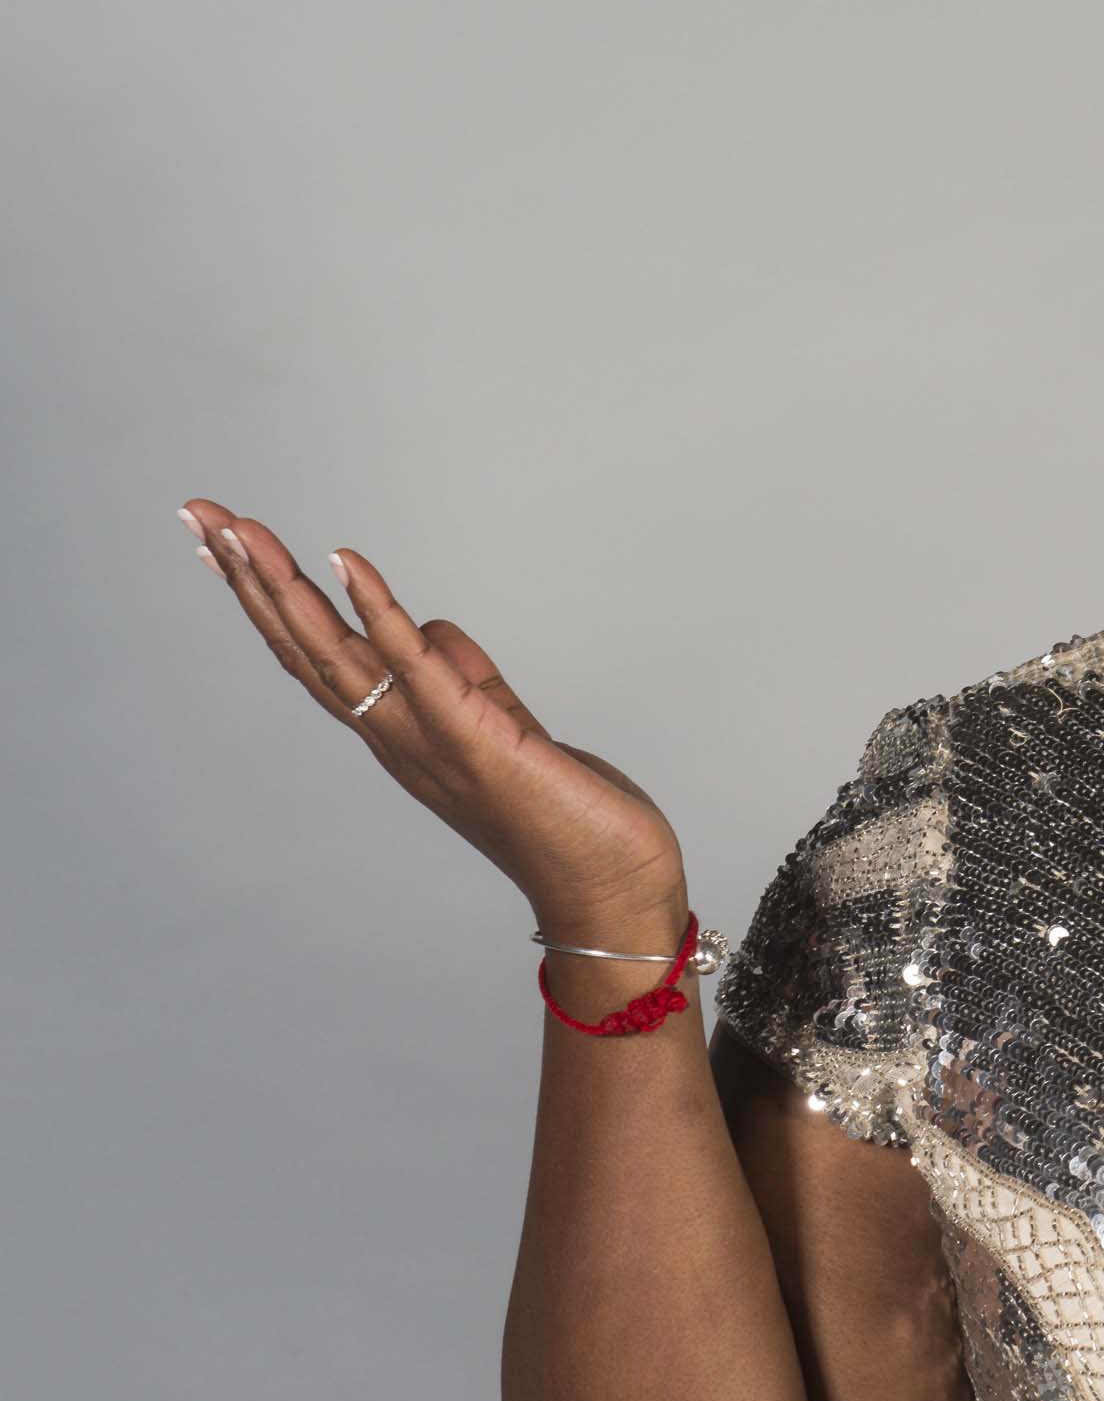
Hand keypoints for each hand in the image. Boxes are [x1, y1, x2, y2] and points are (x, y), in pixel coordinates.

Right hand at [179, 496, 689, 930]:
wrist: (608, 888)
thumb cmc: (563, 814)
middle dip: (249, 579)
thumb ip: (464, 678)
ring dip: (284, 587)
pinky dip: (378, 612)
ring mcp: (428, 740)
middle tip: (198, 513)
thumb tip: (430, 631)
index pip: (318, 656)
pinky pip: (416, 666)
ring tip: (239, 529)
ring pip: (337, 655)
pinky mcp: (475, 737)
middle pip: (305, 648)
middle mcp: (397, 737)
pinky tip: (344, 562)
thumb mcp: (502, 725)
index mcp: (400, 732)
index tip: (225, 544)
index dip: (269, 601)